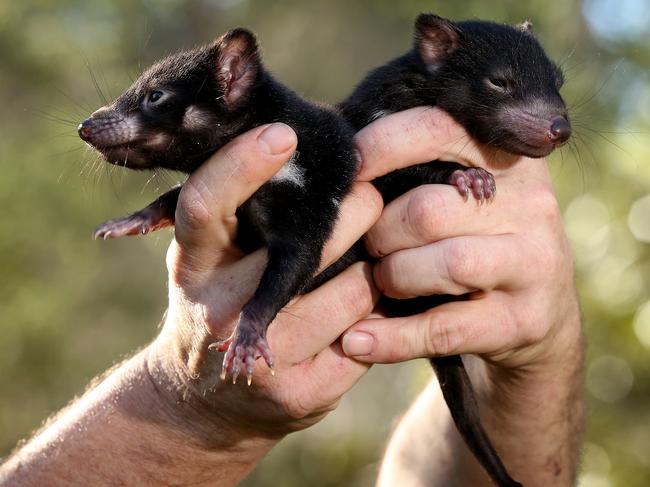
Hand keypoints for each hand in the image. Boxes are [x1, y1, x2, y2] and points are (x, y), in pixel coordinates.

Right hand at [150, 122, 382, 438]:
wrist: (203, 404)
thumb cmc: (218, 304)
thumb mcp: (209, 258)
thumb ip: (238, 211)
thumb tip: (288, 137)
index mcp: (194, 263)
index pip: (207, 204)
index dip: (242, 165)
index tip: (284, 135)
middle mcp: (220, 311)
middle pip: (307, 248)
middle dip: (353, 211)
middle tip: (368, 195)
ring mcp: (262, 360)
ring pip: (355, 289)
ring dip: (370, 269)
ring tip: (362, 262)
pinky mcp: (304, 394)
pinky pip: (370, 334)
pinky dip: (376, 315)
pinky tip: (360, 312)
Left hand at [339, 107, 582, 485]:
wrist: (537, 314)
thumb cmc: (471, 242)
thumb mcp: (457, 197)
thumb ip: (415, 171)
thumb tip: (333, 161)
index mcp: (506, 157)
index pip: (439, 130)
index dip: (383, 145)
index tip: (349, 167)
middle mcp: (531, 202)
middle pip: (428, 210)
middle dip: (382, 233)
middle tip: (372, 247)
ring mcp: (536, 262)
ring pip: (444, 264)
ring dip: (394, 278)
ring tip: (382, 283)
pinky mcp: (526, 320)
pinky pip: (446, 327)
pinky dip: (393, 337)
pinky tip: (357, 341)